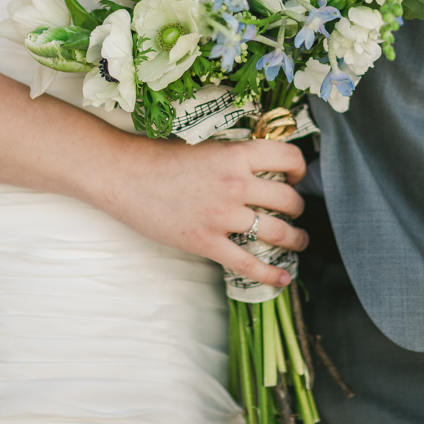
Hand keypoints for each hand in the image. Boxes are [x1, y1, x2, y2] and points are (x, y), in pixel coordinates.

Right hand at [91, 132, 307, 287]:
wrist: (123, 175)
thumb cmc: (158, 157)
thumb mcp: (204, 146)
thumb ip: (233, 157)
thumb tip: (259, 167)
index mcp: (235, 154)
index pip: (289, 157)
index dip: (300, 167)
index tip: (297, 176)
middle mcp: (236, 184)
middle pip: (288, 199)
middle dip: (298, 208)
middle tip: (295, 211)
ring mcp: (222, 216)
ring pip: (277, 232)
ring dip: (294, 238)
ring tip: (298, 240)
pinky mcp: (206, 242)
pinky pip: (248, 263)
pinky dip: (270, 273)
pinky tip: (283, 277)